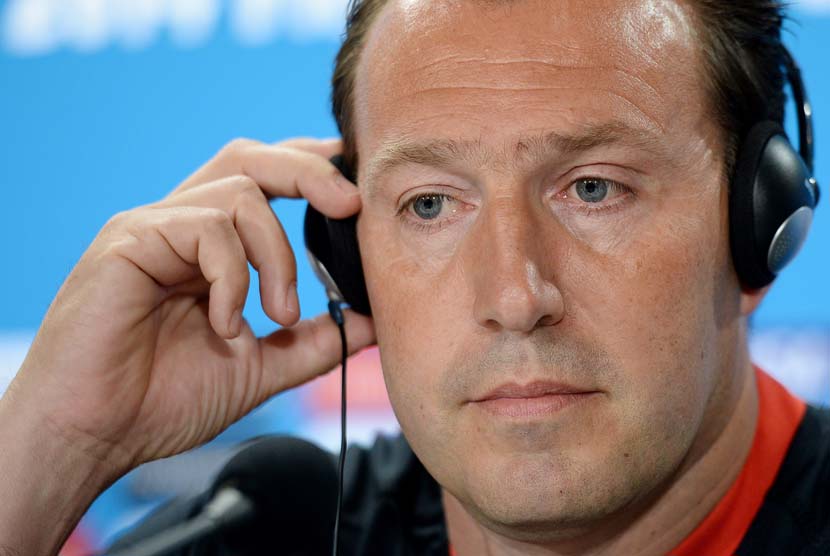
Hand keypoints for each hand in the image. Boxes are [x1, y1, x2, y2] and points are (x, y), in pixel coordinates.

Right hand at [5, 137, 374, 473]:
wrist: (94, 437)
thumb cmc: (161, 402)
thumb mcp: (259, 367)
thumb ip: (313, 341)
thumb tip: (372, 321)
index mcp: (206, 248)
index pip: (261, 180)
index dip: (308, 170)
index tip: (353, 191)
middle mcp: (178, 227)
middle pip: (249, 158)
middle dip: (308, 172)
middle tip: (350, 207)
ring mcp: (151, 228)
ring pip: (239, 194)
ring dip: (277, 256)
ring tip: (278, 315)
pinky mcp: (128, 241)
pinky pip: (205, 230)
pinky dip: (233, 278)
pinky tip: (224, 324)